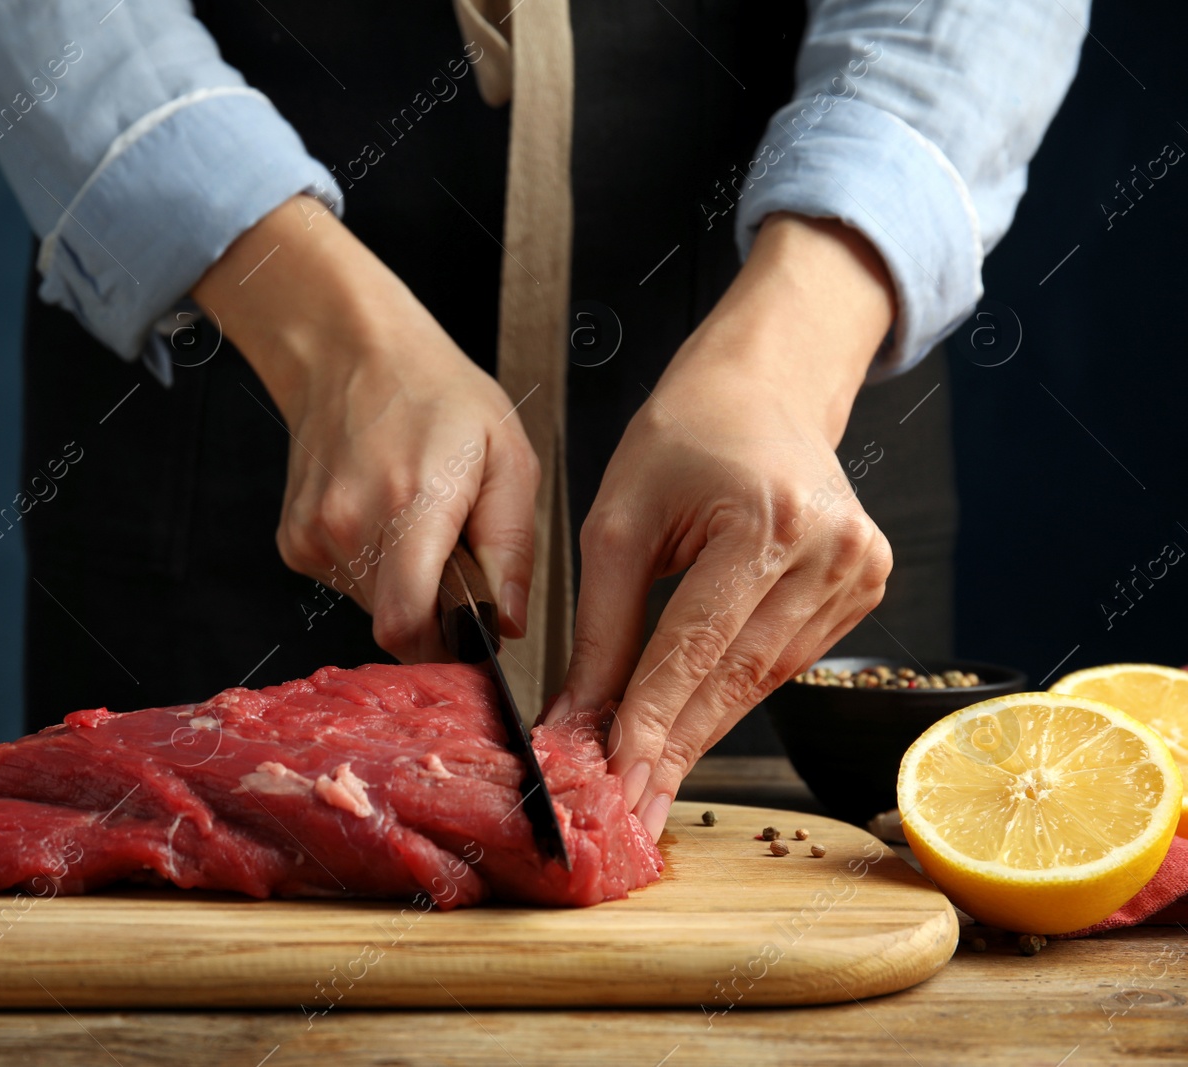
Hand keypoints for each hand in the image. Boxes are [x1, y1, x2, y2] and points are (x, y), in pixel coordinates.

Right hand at [192, 196, 540, 661]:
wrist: (350, 352)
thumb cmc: (435, 395)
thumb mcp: (507, 456)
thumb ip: (513, 548)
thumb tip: (507, 622)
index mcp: (412, 503)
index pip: (407, 625)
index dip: (443, 649)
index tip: (468, 636)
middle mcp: (351, 523)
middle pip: (397, 625)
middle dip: (434, 610)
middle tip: (453, 556)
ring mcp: (314, 534)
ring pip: (371, 607)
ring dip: (403, 586)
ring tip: (417, 524)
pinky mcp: (295, 540)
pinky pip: (345, 584)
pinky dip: (371, 568)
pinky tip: (382, 518)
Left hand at [548, 214, 898, 841]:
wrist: (765, 387)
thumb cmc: (682, 438)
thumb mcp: (618, 520)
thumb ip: (602, 625)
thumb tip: (578, 716)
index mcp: (766, 519)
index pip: (696, 646)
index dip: (650, 721)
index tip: (613, 782)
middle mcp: (829, 549)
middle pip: (735, 676)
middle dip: (672, 748)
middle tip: (626, 810)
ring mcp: (859, 571)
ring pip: (761, 682)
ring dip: (699, 732)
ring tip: (645, 782)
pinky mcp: (865, 587)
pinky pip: (784, 663)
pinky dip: (732, 695)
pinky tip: (690, 728)